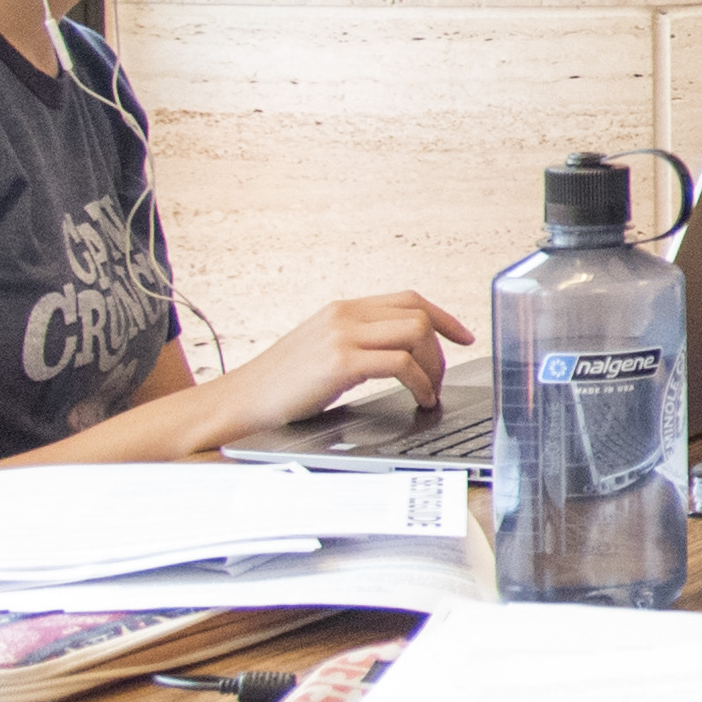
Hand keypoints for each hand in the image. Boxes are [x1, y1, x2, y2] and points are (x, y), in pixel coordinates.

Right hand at [201, 291, 470, 437]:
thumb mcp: (320, 351)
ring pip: (415, 333)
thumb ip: (355, 343)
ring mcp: (342, 335)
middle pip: (418, 313)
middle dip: (441, 348)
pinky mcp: (341, 361)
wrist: (238, 402)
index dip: (443, 315)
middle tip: (440, 379)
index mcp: (341, 310)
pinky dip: (421, 383)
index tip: (463, 336)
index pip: (407, 299)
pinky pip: (402, 364)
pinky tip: (419, 399)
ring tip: (429, 392)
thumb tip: (400, 355)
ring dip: (433, 366)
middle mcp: (344, 315)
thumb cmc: (278, 387)